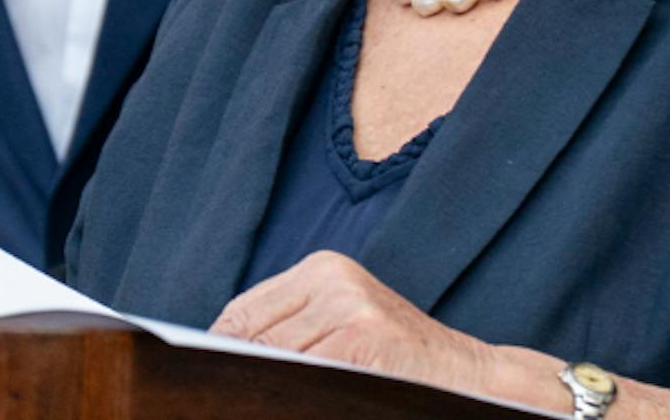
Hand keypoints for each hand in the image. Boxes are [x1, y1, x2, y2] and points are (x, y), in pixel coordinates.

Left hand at [211, 251, 488, 391]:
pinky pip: (305, 375)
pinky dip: (290, 394)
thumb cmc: (399, 362)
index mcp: (323, 268)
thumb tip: (222, 354)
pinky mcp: (363, 339)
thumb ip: (292, 330)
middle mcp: (332, 278)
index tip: (198, 376)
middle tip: (217, 397)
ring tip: (251, 400)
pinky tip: (289, 401)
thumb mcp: (344, 325)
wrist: (471, 377)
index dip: (218, 349)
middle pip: (254, 335)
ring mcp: (349, 306)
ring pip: (276, 358)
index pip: (244, 311)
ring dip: (261, 387)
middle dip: (237, 372)